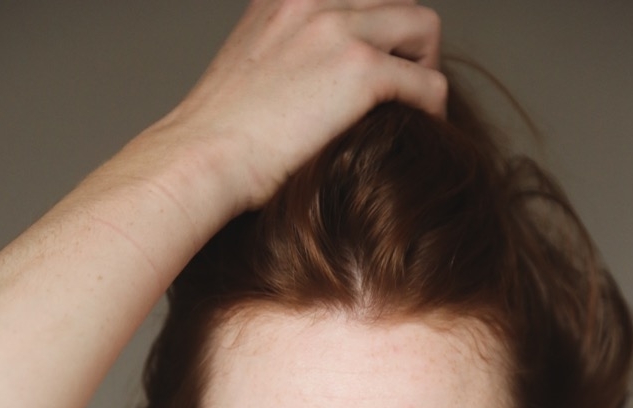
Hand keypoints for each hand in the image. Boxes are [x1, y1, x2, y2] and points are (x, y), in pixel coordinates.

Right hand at [155, 0, 444, 217]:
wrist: (200, 159)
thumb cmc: (217, 137)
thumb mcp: (247, 67)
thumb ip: (284, 52)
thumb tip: (309, 80)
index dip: (377, 24)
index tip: (379, 59)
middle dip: (408, 40)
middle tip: (403, 85)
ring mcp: (340, 31)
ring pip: (423, 27)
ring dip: (425, 66)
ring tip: (413, 106)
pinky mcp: (361, 73)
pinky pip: (427, 82)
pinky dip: (431, 108)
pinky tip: (419, 131)